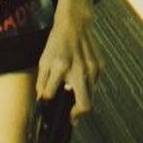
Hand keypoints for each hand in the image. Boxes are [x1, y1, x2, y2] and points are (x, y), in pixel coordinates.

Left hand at [36, 4, 102, 122]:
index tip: (48, 107)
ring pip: (91, 96)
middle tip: (71, 117)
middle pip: (85, 105)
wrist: (74, 24)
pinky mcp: (100, 67)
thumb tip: (41, 99)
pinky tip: (80, 77)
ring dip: (82, 99)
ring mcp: (93, 69)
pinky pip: (94, 84)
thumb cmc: (57, 42)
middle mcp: (79, 69)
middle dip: (77, 114)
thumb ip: (42, 81)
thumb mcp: (44, 60)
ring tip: (74, 96)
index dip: (47, 102)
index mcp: (60, 66)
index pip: (52, 94)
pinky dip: (87, 85)